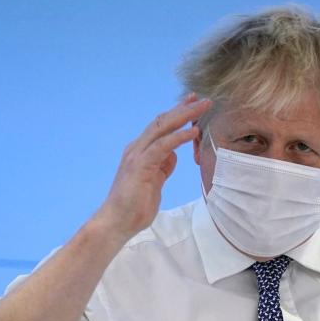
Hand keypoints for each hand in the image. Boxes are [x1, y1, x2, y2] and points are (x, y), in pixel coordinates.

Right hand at [98, 93, 211, 239]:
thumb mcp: (155, 182)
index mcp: (140, 151)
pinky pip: (163, 146)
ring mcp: (137, 155)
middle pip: (162, 121)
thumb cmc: (134, 206)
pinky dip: (179, 137)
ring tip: (202, 107)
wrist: (117, 222)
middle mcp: (137, 148)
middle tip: (202, 98)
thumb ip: (163, 167)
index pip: (160, 127)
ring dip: (184, 116)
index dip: (177, 114)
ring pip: (163, 128)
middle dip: (183, 108)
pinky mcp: (141, 165)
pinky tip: (192, 131)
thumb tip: (173, 156)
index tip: (193, 103)